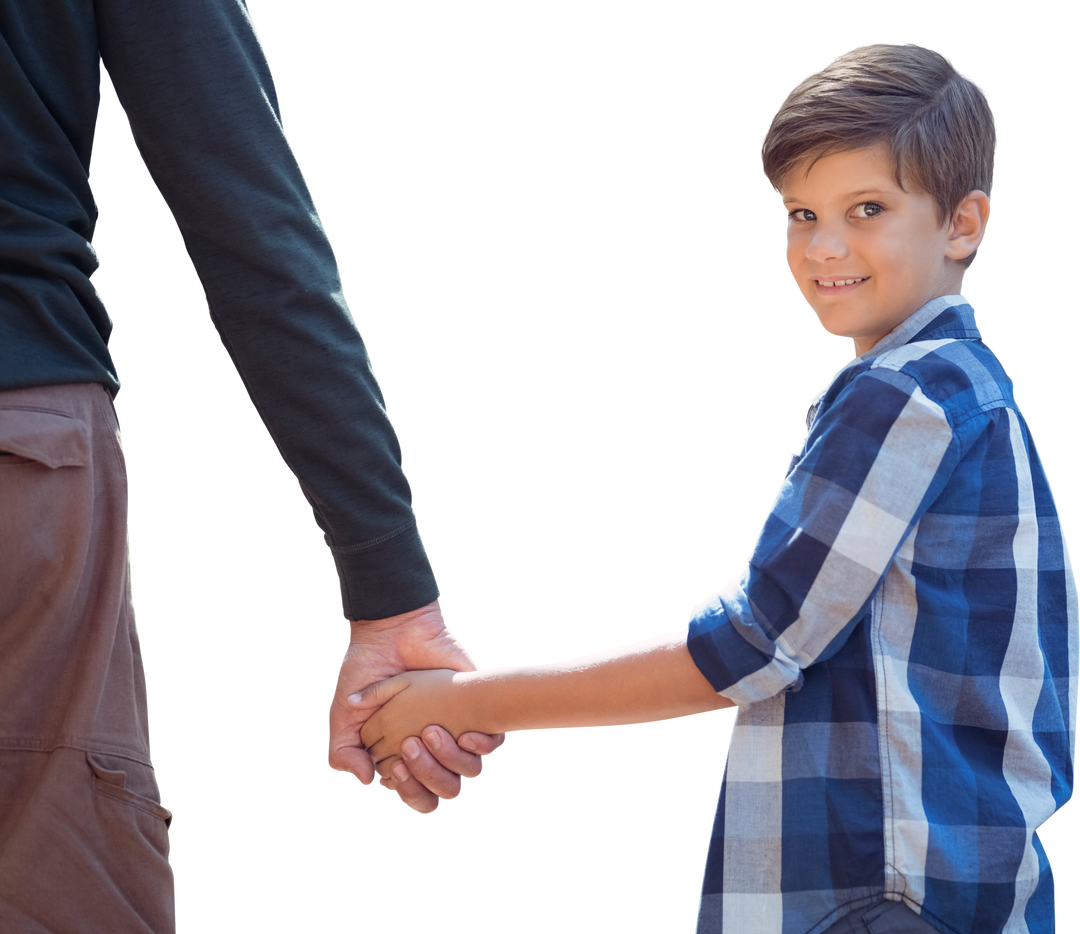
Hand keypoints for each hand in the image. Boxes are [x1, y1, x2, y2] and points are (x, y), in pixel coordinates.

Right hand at [325, 599, 506, 815]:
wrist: (393, 631)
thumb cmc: (365, 671)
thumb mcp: (342, 715)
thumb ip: (343, 754)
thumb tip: (369, 783)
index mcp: (402, 756)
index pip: (415, 797)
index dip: (408, 790)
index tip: (395, 764)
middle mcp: (432, 749)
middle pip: (443, 792)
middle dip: (429, 779)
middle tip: (410, 746)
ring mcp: (456, 730)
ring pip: (469, 773)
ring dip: (450, 760)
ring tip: (430, 729)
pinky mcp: (478, 710)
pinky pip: (492, 745)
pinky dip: (481, 745)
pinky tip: (464, 730)